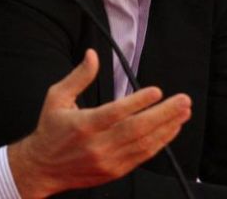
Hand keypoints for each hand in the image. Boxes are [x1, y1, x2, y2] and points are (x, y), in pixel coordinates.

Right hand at [8, 50, 191, 198]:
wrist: (42, 168)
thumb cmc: (50, 129)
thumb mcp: (57, 97)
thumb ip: (79, 76)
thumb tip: (93, 54)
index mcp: (82, 125)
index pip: (115, 113)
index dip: (137, 102)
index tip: (156, 91)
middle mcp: (97, 145)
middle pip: (136, 130)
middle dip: (164, 114)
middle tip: (183, 101)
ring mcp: (108, 160)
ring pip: (144, 144)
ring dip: (167, 128)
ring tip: (183, 112)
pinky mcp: (115, 171)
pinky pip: (142, 156)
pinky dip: (160, 143)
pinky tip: (170, 129)